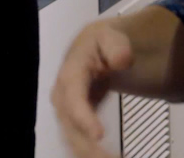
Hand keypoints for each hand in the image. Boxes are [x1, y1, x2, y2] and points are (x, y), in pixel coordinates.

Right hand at [53, 21, 134, 157]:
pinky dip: (91, 154)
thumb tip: (121, 60)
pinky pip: (78, 144)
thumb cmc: (103, 43)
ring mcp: (66, 112)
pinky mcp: (73, 122)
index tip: (99, 135)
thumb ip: (116, 47)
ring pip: (73, 140)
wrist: (95, 49)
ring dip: (90, 155)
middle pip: (71, 127)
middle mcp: (62, 97)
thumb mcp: (111, 37)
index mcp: (70, 74)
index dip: (83, 118)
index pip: (73, 99)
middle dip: (89, 148)